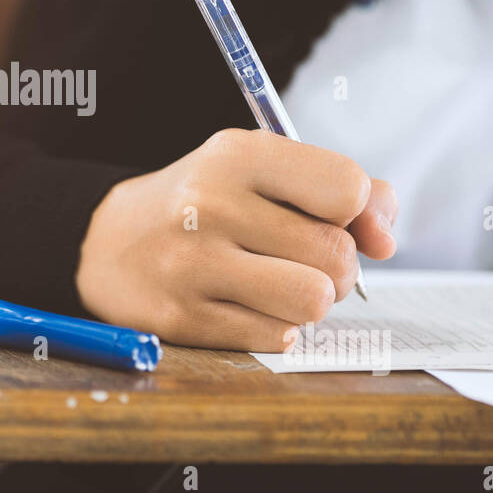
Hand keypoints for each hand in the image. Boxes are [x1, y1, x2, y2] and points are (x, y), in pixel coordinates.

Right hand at [75, 128, 396, 351]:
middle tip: (304, 259)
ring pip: (312, 301)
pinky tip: (245, 305)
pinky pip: (276, 338)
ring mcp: (192, 264)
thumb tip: (385, 238)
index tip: (340, 219)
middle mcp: (210, 204)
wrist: (107, 242)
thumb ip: (337, 190)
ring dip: (309, 301)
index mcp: (236, 155)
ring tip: (281, 285)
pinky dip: (275, 327)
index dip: (359, 212)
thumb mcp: (260, 170)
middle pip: (335, 254)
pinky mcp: (182, 318)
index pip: (347, 188)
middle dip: (337, 266)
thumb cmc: (204, 204)